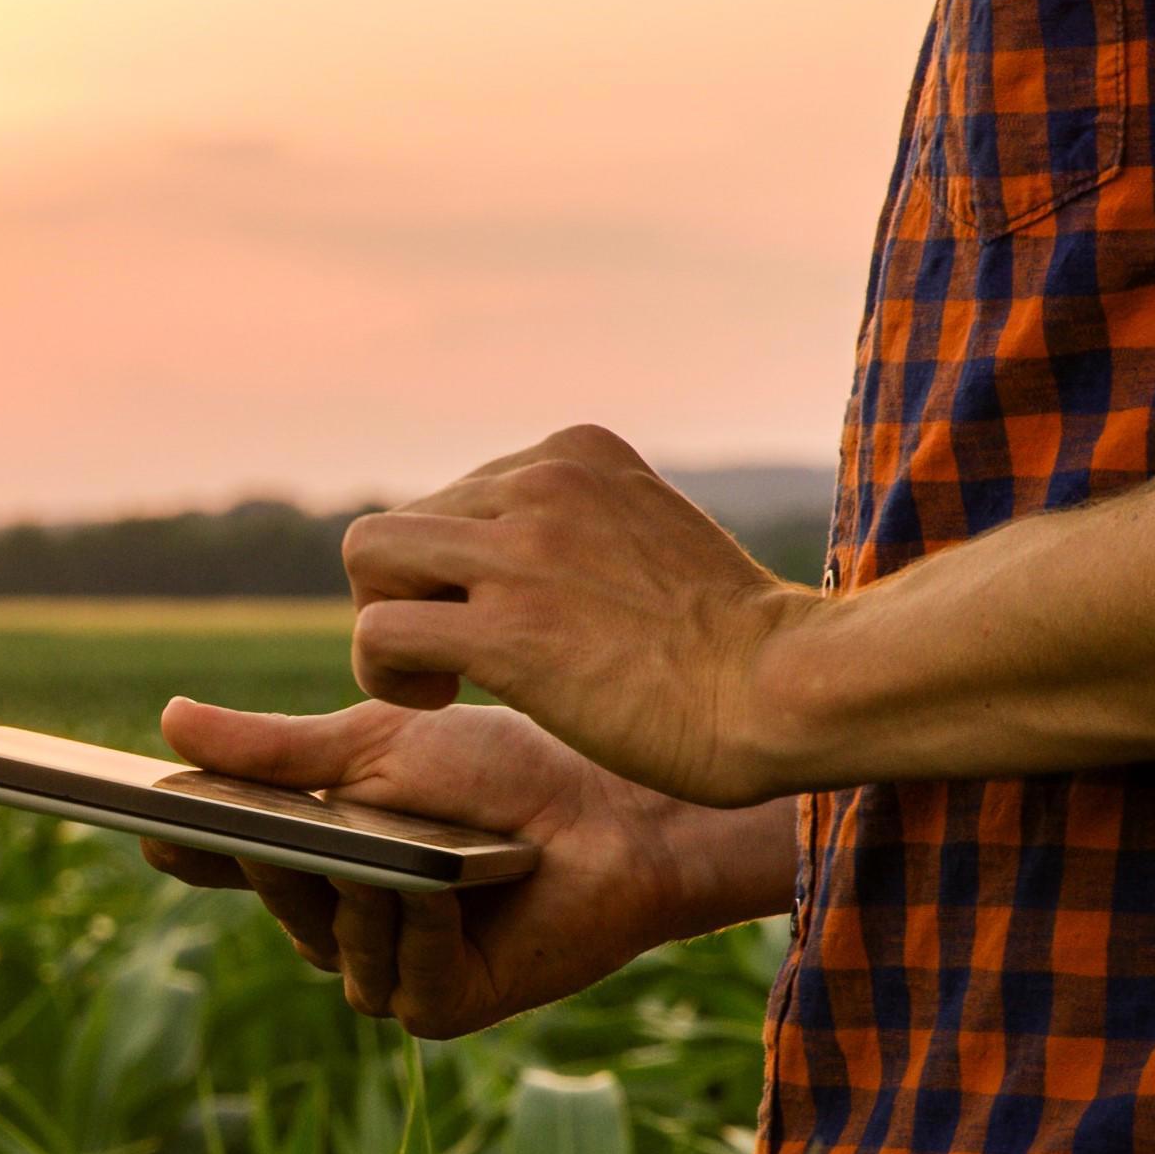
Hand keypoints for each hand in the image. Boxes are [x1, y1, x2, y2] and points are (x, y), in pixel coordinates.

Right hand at [133, 695, 791, 1038]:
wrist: (617, 810)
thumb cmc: (504, 770)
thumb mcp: (375, 746)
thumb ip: (275, 751)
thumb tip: (168, 723)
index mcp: (328, 853)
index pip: (238, 859)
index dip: (195, 848)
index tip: (147, 823)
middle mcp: (353, 918)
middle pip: (279, 904)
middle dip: (275, 863)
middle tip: (251, 827)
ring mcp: (397, 968)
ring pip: (334, 947)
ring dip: (356, 894)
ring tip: (371, 850)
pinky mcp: (449, 1005)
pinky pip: (399, 978)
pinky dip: (414, 928)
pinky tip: (435, 889)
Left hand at [342, 425, 820, 807]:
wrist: (782, 688)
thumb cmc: (735, 644)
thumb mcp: (653, 536)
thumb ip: (585, 530)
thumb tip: (518, 565)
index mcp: (577, 455)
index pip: (461, 491)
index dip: (462, 567)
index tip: (504, 618)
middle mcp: (542, 483)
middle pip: (406, 521)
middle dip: (413, 592)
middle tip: (456, 656)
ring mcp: (521, 551)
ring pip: (371, 556)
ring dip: (387, 622)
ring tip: (438, 677)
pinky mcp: (506, 631)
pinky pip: (380, 631)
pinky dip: (385, 673)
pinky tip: (441, 698)